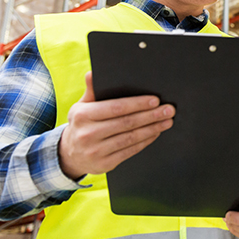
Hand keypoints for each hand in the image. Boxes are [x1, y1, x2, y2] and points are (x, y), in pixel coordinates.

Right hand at [58, 72, 174, 179]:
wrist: (70, 154)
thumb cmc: (82, 124)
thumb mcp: (81, 106)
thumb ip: (91, 91)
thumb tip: (92, 73)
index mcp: (82, 116)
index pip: (115, 108)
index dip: (137, 104)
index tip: (155, 100)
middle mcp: (87, 134)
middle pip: (126, 123)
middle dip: (151, 116)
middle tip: (168, 110)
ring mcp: (95, 151)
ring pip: (130, 138)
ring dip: (152, 129)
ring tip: (167, 121)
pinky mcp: (104, 165)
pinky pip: (130, 151)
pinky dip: (145, 141)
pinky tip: (155, 133)